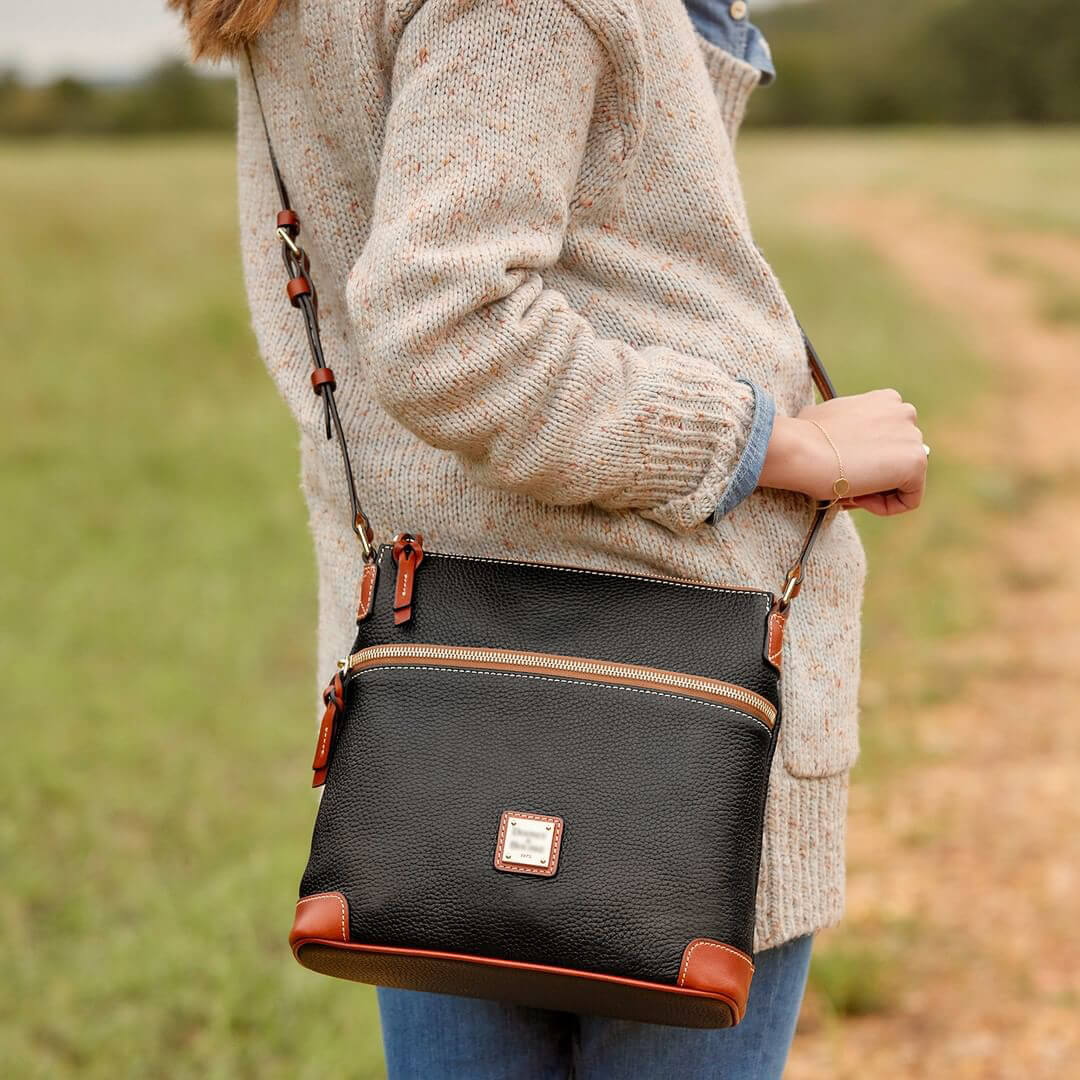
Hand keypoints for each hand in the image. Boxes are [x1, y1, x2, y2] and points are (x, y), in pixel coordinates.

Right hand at [759, 389, 926, 515]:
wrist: (802, 449)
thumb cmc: (801, 435)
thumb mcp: (822, 418)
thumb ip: (842, 425)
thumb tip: (834, 438)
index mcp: (885, 400)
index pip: (889, 438)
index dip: (865, 458)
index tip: (843, 467)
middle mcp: (905, 412)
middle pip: (898, 458)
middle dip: (874, 475)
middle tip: (844, 482)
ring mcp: (913, 436)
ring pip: (904, 479)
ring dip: (877, 491)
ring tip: (849, 490)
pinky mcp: (917, 462)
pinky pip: (909, 499)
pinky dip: (884, 507)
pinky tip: (859, 498)